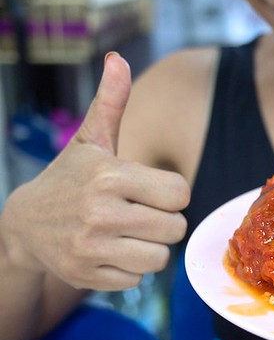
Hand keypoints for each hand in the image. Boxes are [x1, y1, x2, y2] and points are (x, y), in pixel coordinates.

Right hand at [0, 53, 189, 290]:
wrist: (25, 224)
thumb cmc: (70, 178)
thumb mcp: (90, 140)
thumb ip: (111, 103)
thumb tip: (118, 60)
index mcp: (110, 175)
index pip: (181, 193)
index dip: (171, 193)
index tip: (152, 191)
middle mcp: (100, 212)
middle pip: (176, 228)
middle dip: (164, 221)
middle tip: (140, 214)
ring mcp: (91, 247)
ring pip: (160, 258)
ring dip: (150, 247)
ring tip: (128, 234)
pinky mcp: (86, 275)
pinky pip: (137, 280)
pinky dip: (130, 268)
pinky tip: (111, 251)